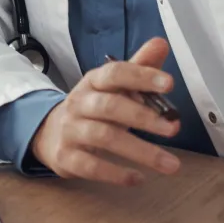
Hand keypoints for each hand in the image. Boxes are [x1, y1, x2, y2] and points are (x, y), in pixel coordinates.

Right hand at [29, 36, 183, 184]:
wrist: (49, 133)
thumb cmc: (92, 109)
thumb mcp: (112, 87)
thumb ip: (138, 68)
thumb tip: (160, 43)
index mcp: (93, 83)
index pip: (114, 73)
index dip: (140, 76)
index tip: (168, 83)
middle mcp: (79, 104)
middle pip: (109, 106)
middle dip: (143, 117)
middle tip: (173, 128)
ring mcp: (70, 130)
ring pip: (103, 137)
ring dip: (140, 151)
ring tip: (170, 164)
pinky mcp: (66, 157)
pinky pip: (90, 165)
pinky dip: (115, 173)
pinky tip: (138, 178)